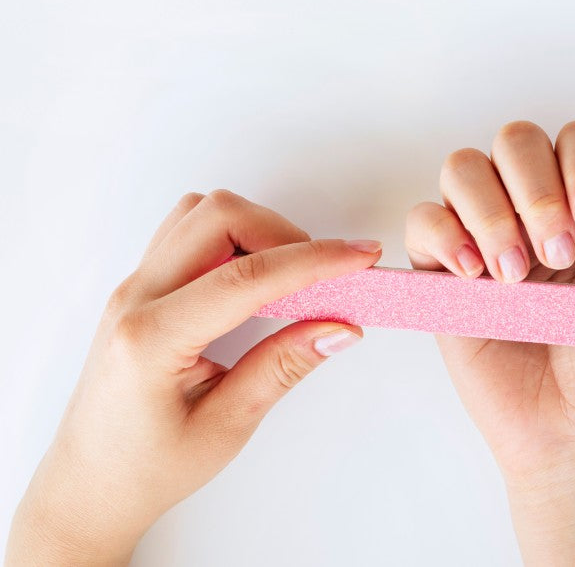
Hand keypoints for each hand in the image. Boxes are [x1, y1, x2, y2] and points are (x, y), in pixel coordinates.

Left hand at [6, 190, 380, 565]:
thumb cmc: (146, 468)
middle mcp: (134, 300)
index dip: (312, 260)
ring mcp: (133, 288)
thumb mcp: (226, 426)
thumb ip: (283, 367)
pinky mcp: (141, 288)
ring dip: (257, 231)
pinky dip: (235, 240)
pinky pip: (188, 232)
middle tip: (327, 275)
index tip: (360, 255)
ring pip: (201, 213)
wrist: (89, 486)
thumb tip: (338, 328)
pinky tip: (258, 281)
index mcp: (151, 339)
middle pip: (218, 216)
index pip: (245, 277)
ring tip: (292, 280)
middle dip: (284, 233)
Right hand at [406, 121, 574, 565]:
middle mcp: (541, 210)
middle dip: (536, 189)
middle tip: (557, 253)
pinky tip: (476, 275)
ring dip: (491, 211)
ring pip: (464, 167)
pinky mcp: (446, 274)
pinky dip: (443, 234)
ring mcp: (490, 237)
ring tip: (516, 275)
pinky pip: (422, 220)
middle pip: (517, 140)